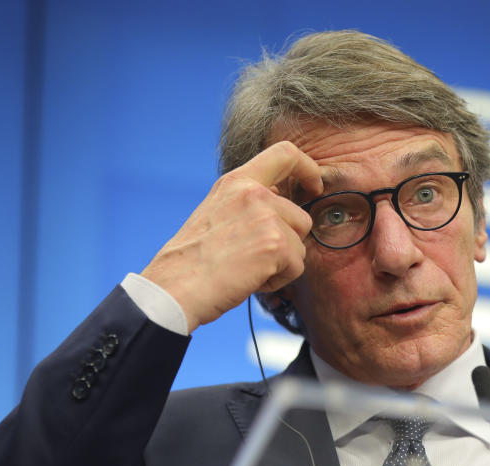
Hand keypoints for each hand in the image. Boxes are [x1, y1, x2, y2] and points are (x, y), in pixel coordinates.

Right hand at [141, 141, 322, 330]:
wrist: (176, 287)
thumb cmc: (193, 260)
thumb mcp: (217, 212)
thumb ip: (249, 202)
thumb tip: (281, 199)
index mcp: (237, 181)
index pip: (285, 154)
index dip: (308, 168)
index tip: (314, 186)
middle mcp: (254, 193)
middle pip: (301, 217)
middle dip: (287, 243)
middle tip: (254, 258)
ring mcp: (266, 217)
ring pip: (300, 245)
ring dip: (281, 264)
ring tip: (247, 269)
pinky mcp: (276, 245)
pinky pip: (296, 267)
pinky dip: (278, 280)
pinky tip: (250, 280)